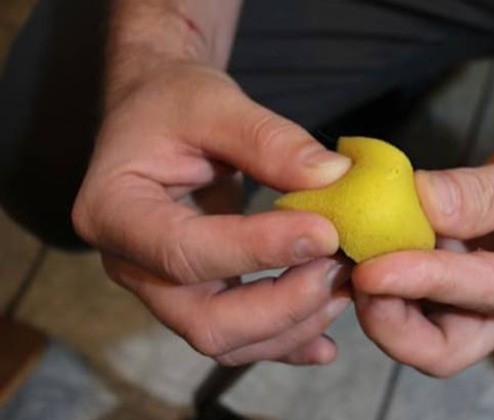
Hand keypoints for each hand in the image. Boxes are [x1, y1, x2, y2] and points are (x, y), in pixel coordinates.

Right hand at [73, 63, 352, 364]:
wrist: (160, 119)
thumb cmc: (175, 104)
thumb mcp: (215, 103)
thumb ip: (268, 139)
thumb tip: (334, 177)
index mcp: (114, 210)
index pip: (184, 252)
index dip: (257, 251)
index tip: (326, 232)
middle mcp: (130, 264)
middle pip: (204, 321)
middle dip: (282, 305)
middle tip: (340, 266)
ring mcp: (161, 289)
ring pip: (226, 340)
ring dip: (294, 324)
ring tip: (345, 285)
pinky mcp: (194, 297)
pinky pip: (239, 339)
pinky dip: (285, 342)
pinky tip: (326, 340)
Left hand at [352, 94, 493, 375]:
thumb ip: (478, 195)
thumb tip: (408, 205)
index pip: (477, 301)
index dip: (420, 283)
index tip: (369, 268)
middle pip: (445, 343)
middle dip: (394, 319)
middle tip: (356, 275)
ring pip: (429, 314)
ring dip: (388, 290)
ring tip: (352, 253)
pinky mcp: (478, 255)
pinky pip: (429, 268)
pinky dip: (399, 254)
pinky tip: (373, 230)